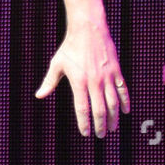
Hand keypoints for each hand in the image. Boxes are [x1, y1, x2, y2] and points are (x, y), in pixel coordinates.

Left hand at [34, 20, 129, 137]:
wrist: (88, 29)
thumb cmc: (71, 47)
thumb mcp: (57, 64)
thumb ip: (49, 82)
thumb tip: (39, 96)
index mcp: (79, 82)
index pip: (82, 108)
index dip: (84, 123)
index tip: (85, 133)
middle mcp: (95, 81)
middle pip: (100, 109)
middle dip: (100, 125)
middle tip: (101, 135)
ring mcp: (107, 76)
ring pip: (113, 102)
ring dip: (113, 117)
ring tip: (112, 128)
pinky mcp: (116, 70)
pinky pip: (122, 90)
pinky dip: (125, 102)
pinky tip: (125, 111)